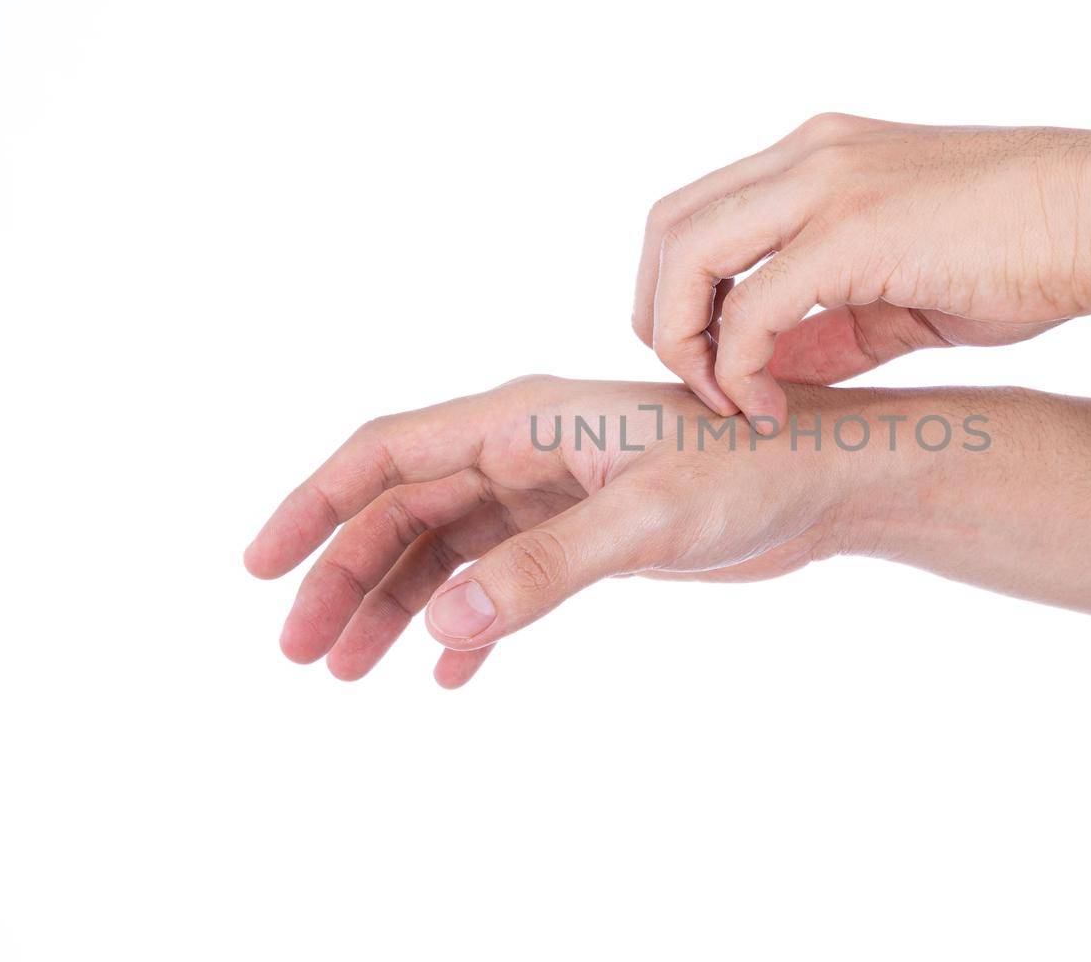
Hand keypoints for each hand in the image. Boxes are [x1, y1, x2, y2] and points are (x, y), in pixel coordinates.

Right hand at [242, 376, 908, 686]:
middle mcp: (527, 447)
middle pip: (404, 510)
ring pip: (446, 548)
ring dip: (396, 606)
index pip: (389, 452)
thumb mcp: (648, 518)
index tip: (261, 566)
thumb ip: (546, 568)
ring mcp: (553, 490)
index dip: (317, 503)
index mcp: (526, 417)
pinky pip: (501, 575)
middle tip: (303, 654)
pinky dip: (469, 622)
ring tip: (348, 673)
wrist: (829, 479)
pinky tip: (450, 671)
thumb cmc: (753, 469)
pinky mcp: (586, 530)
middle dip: (346, 576)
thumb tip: (442, 626)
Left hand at [633, 113, 1090, 424]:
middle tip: (699, 387)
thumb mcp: (905, 291)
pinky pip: (749, 306)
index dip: (680, 295)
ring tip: (727, 403)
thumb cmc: (1029, 256)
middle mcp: (808, 156)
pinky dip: (737, 367)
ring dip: (683, 341)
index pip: (697, 213)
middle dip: (659, 317)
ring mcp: (825, 184)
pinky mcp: (851, 231)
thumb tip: (771, 374)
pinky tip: (771, 410)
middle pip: (668, 227)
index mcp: (819, 156)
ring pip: (687, 256)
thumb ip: (830, 324)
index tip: (713, 365)